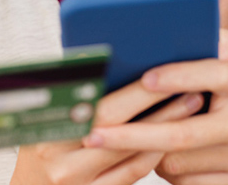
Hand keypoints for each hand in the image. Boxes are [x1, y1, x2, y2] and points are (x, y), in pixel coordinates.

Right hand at [12, 83, 205, 184]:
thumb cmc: (38, 145)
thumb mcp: (41, 116)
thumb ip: (69, 93)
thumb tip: (103, 56)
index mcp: (47, 131)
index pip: (96, 107)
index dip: (133, 92)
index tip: (161, 73)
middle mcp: (61, 162)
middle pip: (118, 128)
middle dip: (157, 106)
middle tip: (188, 89)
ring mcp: (79, 184)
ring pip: (133, 154)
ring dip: (165, 130)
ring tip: (190, 107)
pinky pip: (133, 174)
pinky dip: (154, 152)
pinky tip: (170, 135)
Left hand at [82, 31, 227, 184]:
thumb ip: (216, 39)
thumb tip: (172, 27)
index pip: (212, 74)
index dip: (178, 75)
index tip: (145, 77)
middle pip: (183, 133)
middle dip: (132, 135)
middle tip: (91, 134)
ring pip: (180, 163)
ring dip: (150, 154)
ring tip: (135, 139)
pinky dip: (172, 175)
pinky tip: (163, 160)